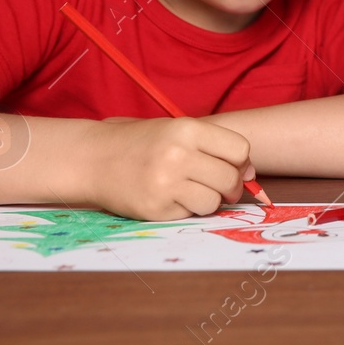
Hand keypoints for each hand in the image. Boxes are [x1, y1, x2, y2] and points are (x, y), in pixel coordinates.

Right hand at [77, 117, 255, 219]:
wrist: (92, 159)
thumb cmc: (141, 144)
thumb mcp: (176, 132)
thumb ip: (214, 147)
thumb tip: (251, 173)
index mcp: (187, 129)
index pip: (240, 150)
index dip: (240, 162)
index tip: (231, 166)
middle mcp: (178, 155)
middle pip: (231, 179)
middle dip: (231, 187)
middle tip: (218, 187)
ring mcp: (166, 183)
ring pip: (214, 202)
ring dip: (209, 201)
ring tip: (191, 192)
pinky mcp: (156, 208)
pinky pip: (190, 214)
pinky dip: (186, 210)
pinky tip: (170, 198)